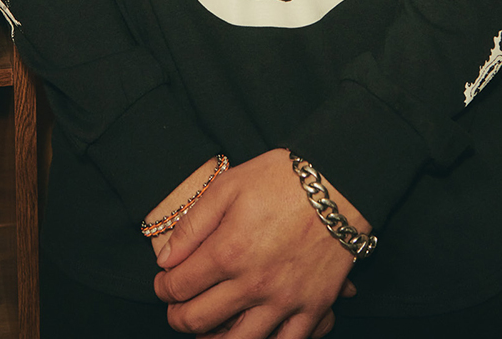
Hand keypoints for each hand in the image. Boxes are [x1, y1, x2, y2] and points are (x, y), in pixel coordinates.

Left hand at [154, 149, 365, 338]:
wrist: (338, 184)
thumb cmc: (283, 178)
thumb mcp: (229, 184)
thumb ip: (193, 224)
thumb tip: (166, 258)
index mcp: (229, 251)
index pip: (180, 286)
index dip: (163, 287)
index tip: (163, 282)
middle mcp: (253, 284)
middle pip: (199, 320)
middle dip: (178, 317)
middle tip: (176, 307)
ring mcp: (284, 301)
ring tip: (205, 330)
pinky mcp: (313, 308)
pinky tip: (252, 335)